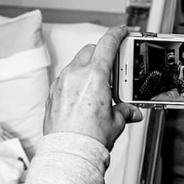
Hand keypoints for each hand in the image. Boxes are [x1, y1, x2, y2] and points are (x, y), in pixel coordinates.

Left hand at [44, 25, 141, 149]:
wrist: (70, 152)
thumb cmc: (90, 138)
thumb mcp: (116, 122)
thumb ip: (125, 111)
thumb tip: (131, 112)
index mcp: (95, 76)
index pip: (107, 43)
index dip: (117, 33)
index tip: (122, 32)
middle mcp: (75, 75)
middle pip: (90, 50)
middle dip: (102, 52)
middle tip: (113, 65)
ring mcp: (61, 83)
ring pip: (76, 64)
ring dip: (87, 67)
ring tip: (99, 86)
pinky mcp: (53, 94)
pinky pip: (65, 79)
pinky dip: (75, 81)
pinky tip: (83, 96)